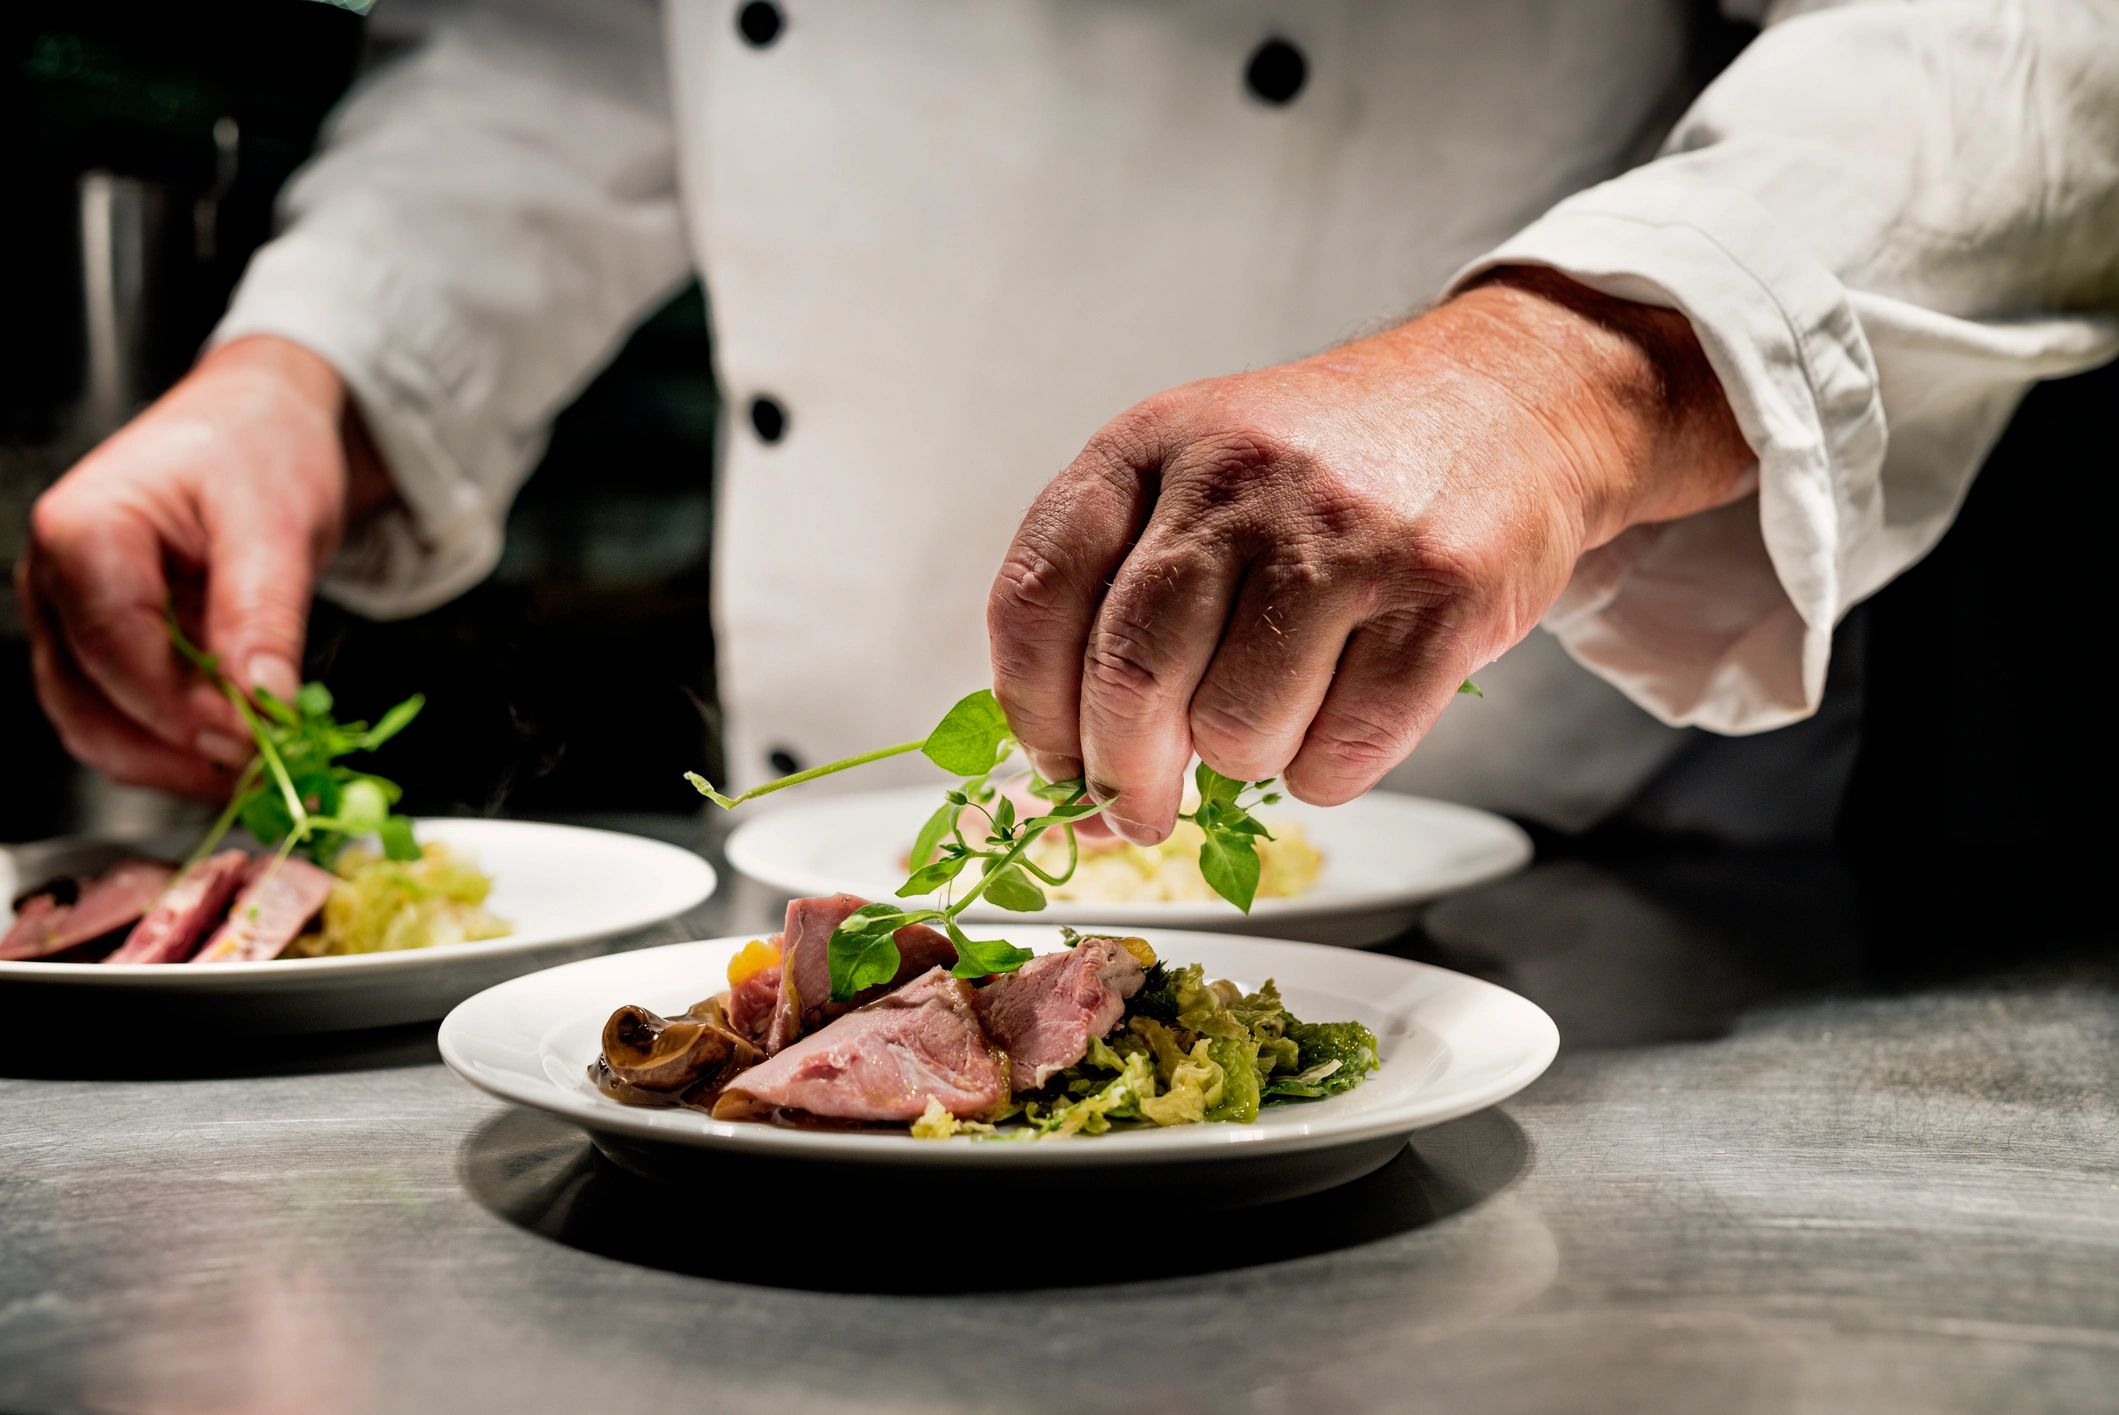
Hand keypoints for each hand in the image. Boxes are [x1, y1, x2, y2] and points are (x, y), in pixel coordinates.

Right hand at [18, 335, 384, 794]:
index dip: (182, 710)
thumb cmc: (259, 449)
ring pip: (97, 725)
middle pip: (90, 703)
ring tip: (255, 770)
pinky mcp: (105, 646)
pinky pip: (124, 717)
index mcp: (83, 531)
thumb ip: (265, 614)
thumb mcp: (277, 524)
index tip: (253, 741)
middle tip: (261, 772)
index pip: (115, 650)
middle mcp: (55, 580)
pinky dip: (176, 745)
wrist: (261, 425)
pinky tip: (236, 750)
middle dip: (176, 751)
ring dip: (173, 762)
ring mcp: (71, 618)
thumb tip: (265, 701)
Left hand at [988, 268, 1751, 842]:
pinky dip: (1327, 772)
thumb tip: (1056, 782)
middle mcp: (1238, 477)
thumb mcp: (1199, 478)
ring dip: (1245, 761)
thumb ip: (1117, 597)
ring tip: (1279, 709)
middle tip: (1139, 809)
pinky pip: (1340, 754)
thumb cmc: (1328, 469)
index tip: (1056, 765)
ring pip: (1236, 733)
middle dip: (1123, 776)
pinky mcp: (1438, 598)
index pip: (1037, 598)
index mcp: (1150, 444)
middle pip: (1130, 679)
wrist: (1504, 402)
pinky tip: (1345, 713)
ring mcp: (1342, 537)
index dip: (1034, 712)